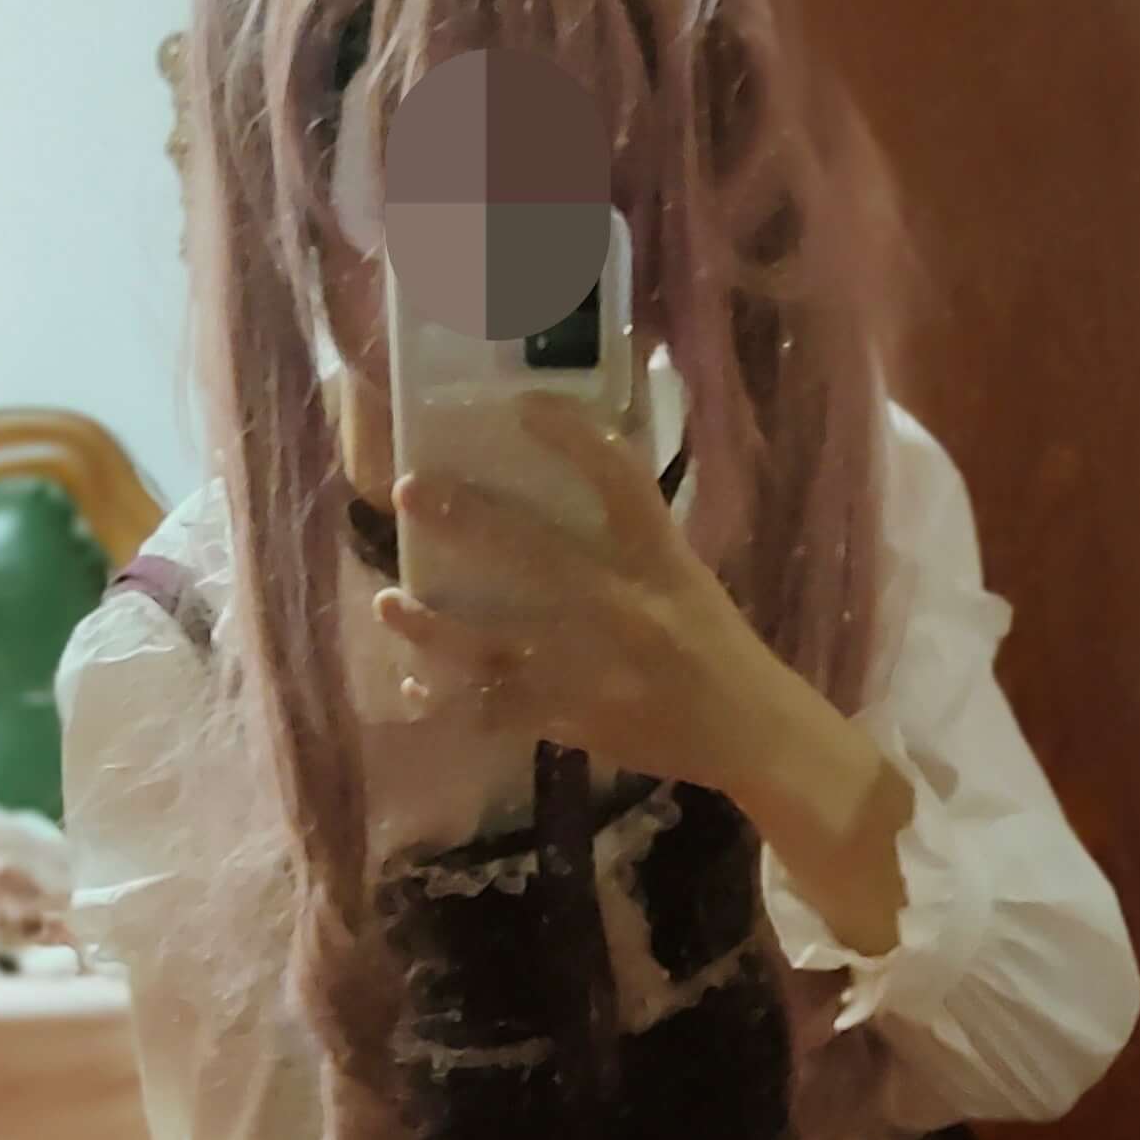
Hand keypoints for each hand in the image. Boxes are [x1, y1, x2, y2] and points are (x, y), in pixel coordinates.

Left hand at [378, 405, 908, 953]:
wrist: (752, 734)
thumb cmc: (714, 645)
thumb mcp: (686, 576)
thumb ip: (632, 538)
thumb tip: (563, 480)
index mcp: (661, 560)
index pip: (617, 479)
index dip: (568, 435)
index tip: (520, 405)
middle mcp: (626, 607)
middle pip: (535, 553)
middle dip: (466, 519)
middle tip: (409, 490)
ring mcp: (596, 669)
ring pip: (497, 645)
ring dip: (434, 628)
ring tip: (387, 603)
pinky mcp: (577, 721)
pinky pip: (500, 711)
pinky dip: (453, 702)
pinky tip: (415, 687)